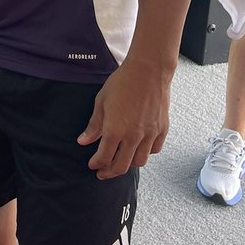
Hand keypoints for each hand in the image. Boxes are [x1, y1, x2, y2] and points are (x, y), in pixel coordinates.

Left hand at [77, 60, 170, 178]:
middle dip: (109, 172)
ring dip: (128, 164)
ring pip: (139, 162)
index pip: (104, 158)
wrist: (148, 71)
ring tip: (120, 160)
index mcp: (115, 130)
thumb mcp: (101, 102)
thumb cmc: (123, 82)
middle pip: (121, 166)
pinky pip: (154, 150)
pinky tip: (138, 148)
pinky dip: (145, 153)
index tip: (92, 165)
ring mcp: (149, 134)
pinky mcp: (161, 130)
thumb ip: (94, 125)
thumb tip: (83, 141)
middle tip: (102, 173)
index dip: (96, 164)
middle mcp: (133, 137)